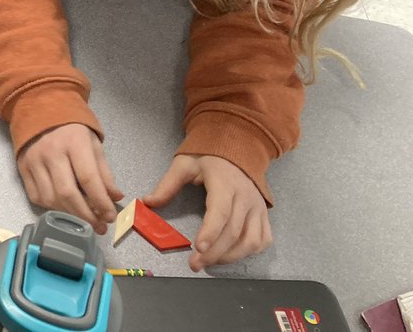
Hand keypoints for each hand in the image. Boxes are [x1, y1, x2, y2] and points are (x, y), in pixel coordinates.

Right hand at [17, 123, 123, 234]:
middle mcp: (51, 152)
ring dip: (69, 215)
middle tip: (99, 227)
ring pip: (51, 198)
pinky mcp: (22, 168)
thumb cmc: (71, 128)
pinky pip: (36, 196)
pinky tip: (64, 208)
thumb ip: (104, 172)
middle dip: (86, 215)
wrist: (39, 111)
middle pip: (67, 193)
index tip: (110, 216)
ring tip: (84, 220)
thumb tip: (115, 198)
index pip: (88, 178)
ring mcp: (34, 161)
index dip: (100, 201)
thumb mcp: (93, 144)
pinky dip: (51, 208)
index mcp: (73, 142)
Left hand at [145, 154, 271, 270]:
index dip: (211, 232)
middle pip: (234, 232)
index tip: (198, 248)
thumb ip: (167, 185)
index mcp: (225, 182)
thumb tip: (148, 202)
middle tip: (195, 264)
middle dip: (214, 253)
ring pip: (251, 241)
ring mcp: (258, 207)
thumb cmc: (209, 156)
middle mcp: (245, 197)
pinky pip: (262, 240)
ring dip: (231, 257)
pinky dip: (248, 252)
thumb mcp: (184, 164)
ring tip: (210, 262)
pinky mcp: (264, 215)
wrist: (238, 147)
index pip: (221, 212)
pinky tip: (230, 255)